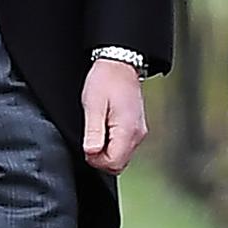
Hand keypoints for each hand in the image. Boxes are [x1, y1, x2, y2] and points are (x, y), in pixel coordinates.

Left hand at [81, 59, 147, 173]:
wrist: (120, 63)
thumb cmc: (106, 79)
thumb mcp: (93, 105)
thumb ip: (93, 131)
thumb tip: (91, 153)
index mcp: (127, 129)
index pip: (113, 163)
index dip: (96, 160)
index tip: (88, 145)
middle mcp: (138, 133)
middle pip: (119, 164)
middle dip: (101, 158)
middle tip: (90, 138)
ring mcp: (139, 131)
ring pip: (122, 156)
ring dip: (107, 150)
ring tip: (98, 127)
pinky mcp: (137, 128)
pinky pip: (124, 146)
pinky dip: (113, 143)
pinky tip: (105, 126)